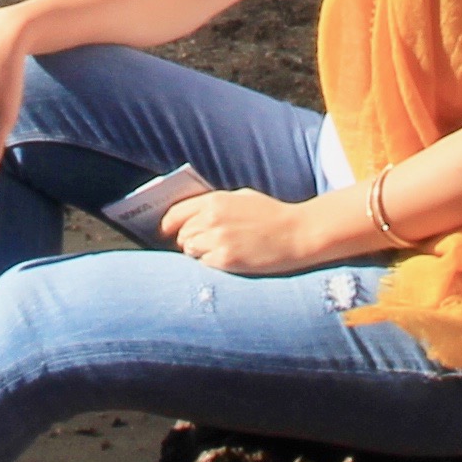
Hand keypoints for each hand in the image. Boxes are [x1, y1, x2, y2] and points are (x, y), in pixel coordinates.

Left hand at [165, 186, 317, 274]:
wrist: (298, 233)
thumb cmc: (272, 214)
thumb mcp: (242, 198)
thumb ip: (215, 204)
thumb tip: (190, 216)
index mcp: (214, 200)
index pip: (175, 214)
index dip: (166, 225)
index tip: (163, 232)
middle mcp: (212, 219)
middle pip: (181, 234)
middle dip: (185, 240)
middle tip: (196, 244)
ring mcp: (218, 241)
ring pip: (190, 250)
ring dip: (197, 252)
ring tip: (216, 250)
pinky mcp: (226, 260)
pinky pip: (205, 263)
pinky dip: (210, 262)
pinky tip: (227, 258)